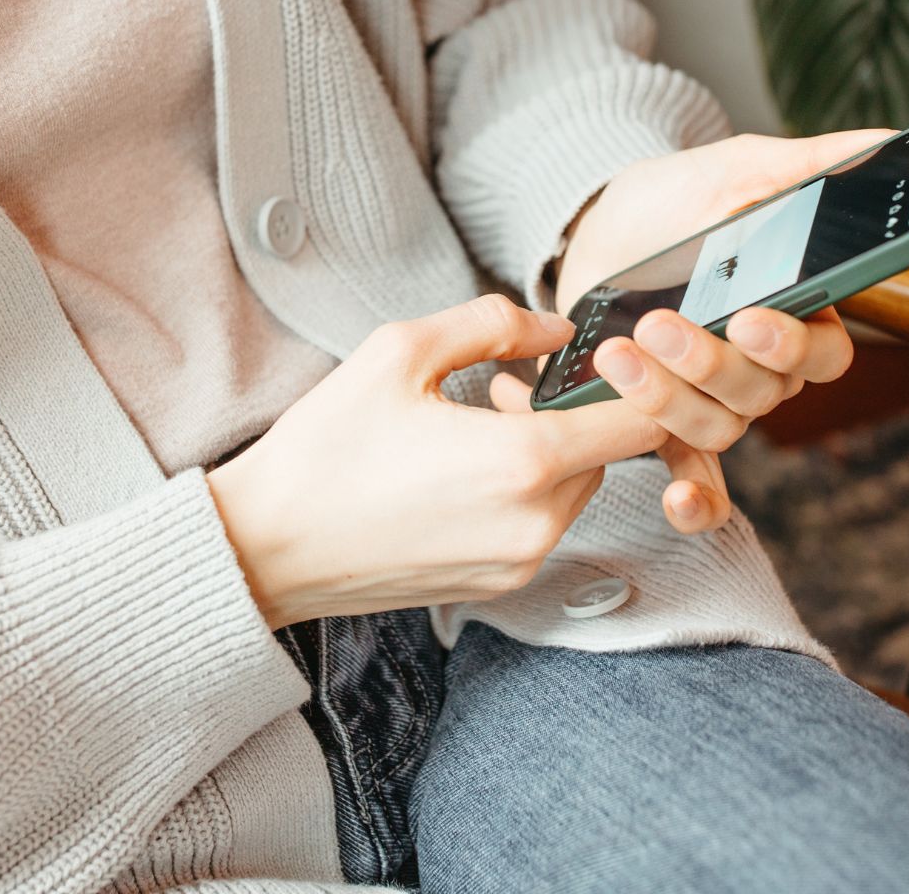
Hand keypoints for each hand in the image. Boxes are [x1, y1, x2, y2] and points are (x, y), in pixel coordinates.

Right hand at [207, 295, 666, 627]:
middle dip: (573, 412)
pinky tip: (461, 468)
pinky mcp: (497, 584)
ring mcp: (519, 561)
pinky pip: (542, 524)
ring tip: (476, 423)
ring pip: (577, 489)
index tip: (606, 356)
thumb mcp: (400, 352)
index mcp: (523, 462)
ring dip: (548, 451)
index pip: (642, 421)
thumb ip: (493, 324)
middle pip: (611, 455)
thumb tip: (556, 327)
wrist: (266, 547)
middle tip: (504, 386)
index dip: (640, 381)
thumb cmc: (325, 450)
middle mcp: (535, 522)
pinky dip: (524, 490)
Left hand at [539, 130, 894, 533]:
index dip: (792, 343)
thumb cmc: (677, 199)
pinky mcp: (665, 419)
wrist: (597, 228)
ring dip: (669, 400)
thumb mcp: (737, 170)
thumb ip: (811, 164)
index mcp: (798, 312)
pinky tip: (676, 498)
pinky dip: (694, 497)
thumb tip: (886, 140)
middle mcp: (764, 366)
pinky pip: (697, 474)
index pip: (824, 352)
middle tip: (659, 324)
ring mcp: (714, 397)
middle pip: (764, 393)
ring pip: (719, 425)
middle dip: (709, 362)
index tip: (749, 317)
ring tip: (619, 355)